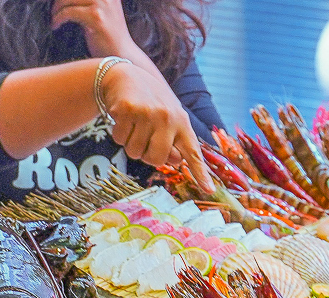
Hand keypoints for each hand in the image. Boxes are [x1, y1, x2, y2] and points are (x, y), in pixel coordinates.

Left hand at [51, 0, 132, 56]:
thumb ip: (87, 3)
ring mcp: (102, 5)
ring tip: (54, 19)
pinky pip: (68, 12)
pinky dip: (58, 19)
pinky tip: (55, 26)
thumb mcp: (100, 12)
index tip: (59, 5)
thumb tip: (64, 0)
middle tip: (54, 11)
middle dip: (59, 1)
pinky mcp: (96, 17)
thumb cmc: (108, 36)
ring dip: (56, 9)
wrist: (122, 55)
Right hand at [101, 62, 212, 191]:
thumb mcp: (168, 121)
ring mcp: (148, 113)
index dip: (200, 173)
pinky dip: (118, 134)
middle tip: (145, 140)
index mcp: (182, 123)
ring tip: (134, 126)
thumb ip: (173, 143)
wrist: (126, 76)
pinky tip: (123, 119)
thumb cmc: (150, 105)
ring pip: (135, 153)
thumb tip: (176, 161)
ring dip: (131, 145)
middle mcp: (168, 118)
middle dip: (147, 157)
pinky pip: (119, 140)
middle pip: (157, 160)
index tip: (209, 190)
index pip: (193, 152)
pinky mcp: (128, 109)